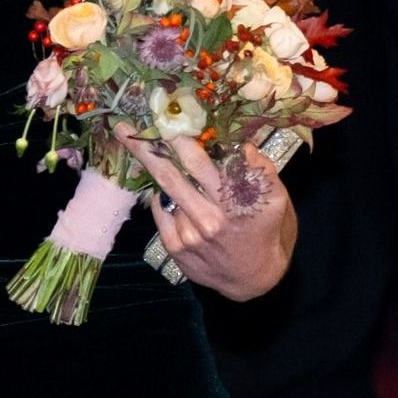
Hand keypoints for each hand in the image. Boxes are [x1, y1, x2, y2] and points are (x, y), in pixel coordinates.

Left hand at [118, 126, 296, 300]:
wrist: (253, 278)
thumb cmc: (263, 230)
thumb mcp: (274, 200)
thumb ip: (261, 171)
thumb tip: (241, 146)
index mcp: (232, 203)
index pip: (198, 163)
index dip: (177, 139)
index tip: (161, 119)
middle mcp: (206, 218)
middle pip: (168, 174)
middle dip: (144, 148)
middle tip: (123, 127)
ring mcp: (187, 234)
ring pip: (163, 191)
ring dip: (154, 169)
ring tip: (141, 147)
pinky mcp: (174, 247)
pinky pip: (160, 211)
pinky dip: (163, 197)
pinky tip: (173, 193)